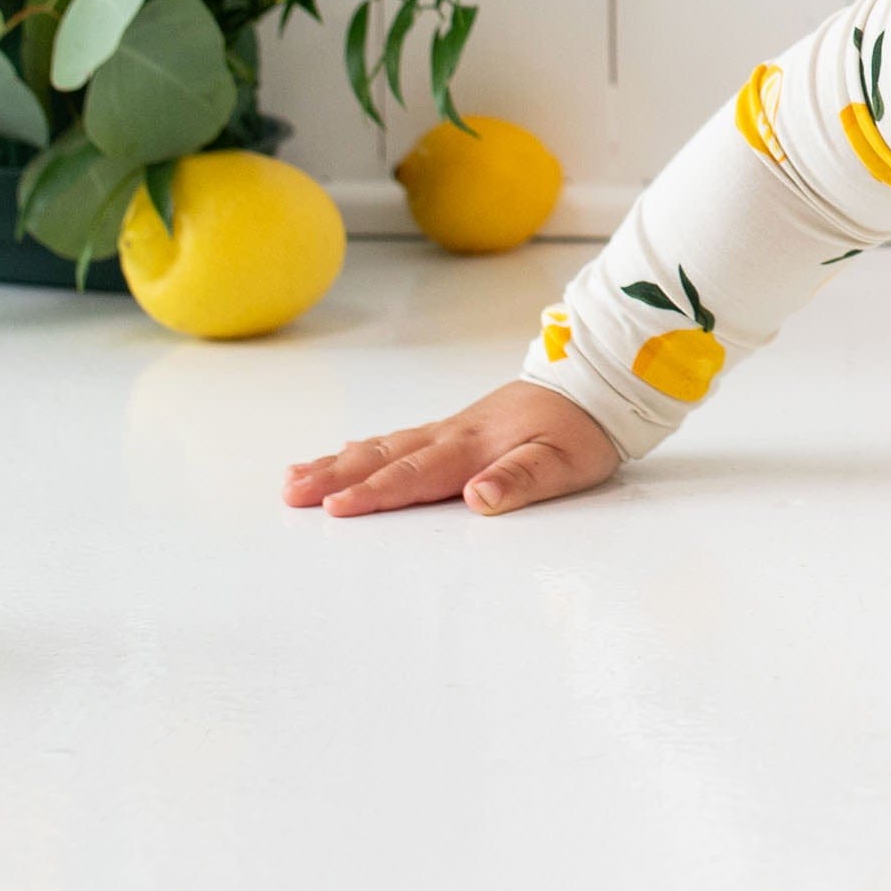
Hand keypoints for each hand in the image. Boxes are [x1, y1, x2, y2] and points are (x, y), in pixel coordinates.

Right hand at [283, 379, 619, 518]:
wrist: (599, 382)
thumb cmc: (584, 428)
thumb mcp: (565, 462)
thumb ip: (521, 480)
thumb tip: (478, 497)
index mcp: (477, 447)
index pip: (417, 475)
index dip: (376, 493)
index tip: (336, 508)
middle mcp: (456, 435)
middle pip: (387, 458)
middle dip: (337, 478)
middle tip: (291, 493)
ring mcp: (454, 429)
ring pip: (386, 446)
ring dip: (340, 463)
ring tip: (296, 478)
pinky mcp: (459, 428)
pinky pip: (401, 439)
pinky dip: (367, 448)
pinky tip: (346, 454)